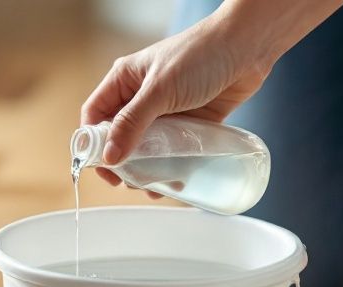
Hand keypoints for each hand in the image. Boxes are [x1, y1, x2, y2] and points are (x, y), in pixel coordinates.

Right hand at [81, 13, 273, 196]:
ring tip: (153, 185)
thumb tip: (110, 157)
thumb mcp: (159, 90)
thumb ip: (132, 124)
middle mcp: (142, 97)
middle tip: (129, 181)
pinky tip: (175, 181)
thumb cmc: (201, 54)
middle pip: (120, 137)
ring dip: (147, 169)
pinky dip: (172, 166)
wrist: (249, 46)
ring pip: (147, 148)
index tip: (101, 167)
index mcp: (125, 81)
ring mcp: (166, 111)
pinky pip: (175, 150)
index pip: (95, 116)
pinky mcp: (191, 122)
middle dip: (122, 162)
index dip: (93, 143)